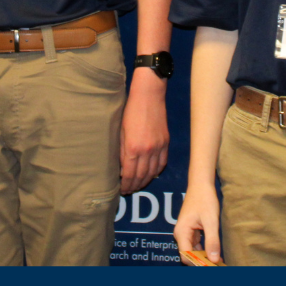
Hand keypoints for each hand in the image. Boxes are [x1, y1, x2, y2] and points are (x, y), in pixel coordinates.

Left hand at [120, 68, 168, 193]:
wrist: (149, 95)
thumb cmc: (130, 110)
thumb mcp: (120, 130)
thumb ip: (120, 150)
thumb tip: (121, 166)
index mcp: (132, 148)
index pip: (129, 174)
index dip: (125, 184)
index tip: (121, 189)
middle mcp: (147, 150)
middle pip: (141, 176)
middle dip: (134, 185)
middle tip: (128, 190)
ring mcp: (158, 147)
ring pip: (153, 172)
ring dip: (145, 181)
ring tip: (138, 185)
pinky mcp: (166, 142)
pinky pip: (162, 162)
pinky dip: (156, 171)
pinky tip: (151, 174)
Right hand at [174, 182, 221, 262]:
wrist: (201, 184)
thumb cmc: (205, 199)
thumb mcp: (211, 221)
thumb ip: (212, 241)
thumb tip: (213, 260)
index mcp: (181, 232)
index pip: (186, 257)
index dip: (199, 264)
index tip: (213, 267)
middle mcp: (181, 235)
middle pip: (189, 256)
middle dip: (202, 262)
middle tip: (218, 266)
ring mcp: (186, 233)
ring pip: (193, 252)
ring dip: (204, 258)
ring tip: (219, 263)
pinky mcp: (191, 231)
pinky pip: (196, 246)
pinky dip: (205, 251)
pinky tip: (215, 253)